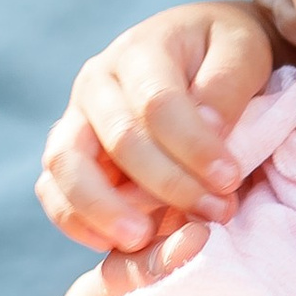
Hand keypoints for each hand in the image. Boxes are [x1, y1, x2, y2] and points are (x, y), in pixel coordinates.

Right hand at [37, 0, 284, 253]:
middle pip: (118, 139)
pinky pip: (52, 189)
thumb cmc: (224, 53)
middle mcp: (97, 82)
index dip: (193, 147)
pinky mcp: (69, 153)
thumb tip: (209, 128)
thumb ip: (226, 86)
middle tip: (216, 212)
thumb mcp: (243, 50)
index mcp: (140, 50)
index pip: (157, 103)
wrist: (199, 53)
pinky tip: (111, 245)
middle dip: (169, 184)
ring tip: (143, 239)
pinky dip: (73, 220)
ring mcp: (76, 118)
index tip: (230, 179)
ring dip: (105, 208)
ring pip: (66, 165)